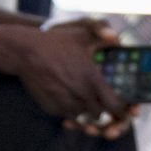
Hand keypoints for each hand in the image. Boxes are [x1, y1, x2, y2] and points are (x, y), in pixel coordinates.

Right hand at [0, 17, 134, 136]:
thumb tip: (117, 39)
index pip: (115, 105)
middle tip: (106, 101)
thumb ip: (104, 36)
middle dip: (105, 109)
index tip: (124, 103)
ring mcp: (65, 103)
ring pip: (84, 115)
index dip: (122, 107)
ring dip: (89, 109)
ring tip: (88, 96)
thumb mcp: (83, 34)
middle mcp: (80, 94)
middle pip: (101, 113)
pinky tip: (72, 96)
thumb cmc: (57, 42)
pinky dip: (73, 110)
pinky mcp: (52, 107)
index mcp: (92, 79)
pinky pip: (68, 114)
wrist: (25, 52)